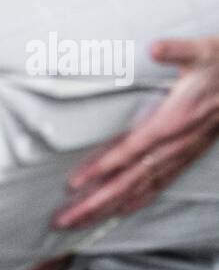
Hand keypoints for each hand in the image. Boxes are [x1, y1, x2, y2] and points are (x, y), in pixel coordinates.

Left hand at [53, 35, 218, 229]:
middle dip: (95, 203)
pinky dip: (135, 202)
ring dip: (108, 208)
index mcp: (172, 122)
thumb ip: (177, 50)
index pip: (130, 152)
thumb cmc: (218, 66)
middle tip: (65, 218)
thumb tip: (156, 48)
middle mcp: (174, 146)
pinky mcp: (183, 159)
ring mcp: (179, 156)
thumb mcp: (201, 52)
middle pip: (129, 182)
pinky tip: (119, 211)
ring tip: (79, 221)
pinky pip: (157, 187)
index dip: (102, 168)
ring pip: (140, 190)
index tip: (76, 182)